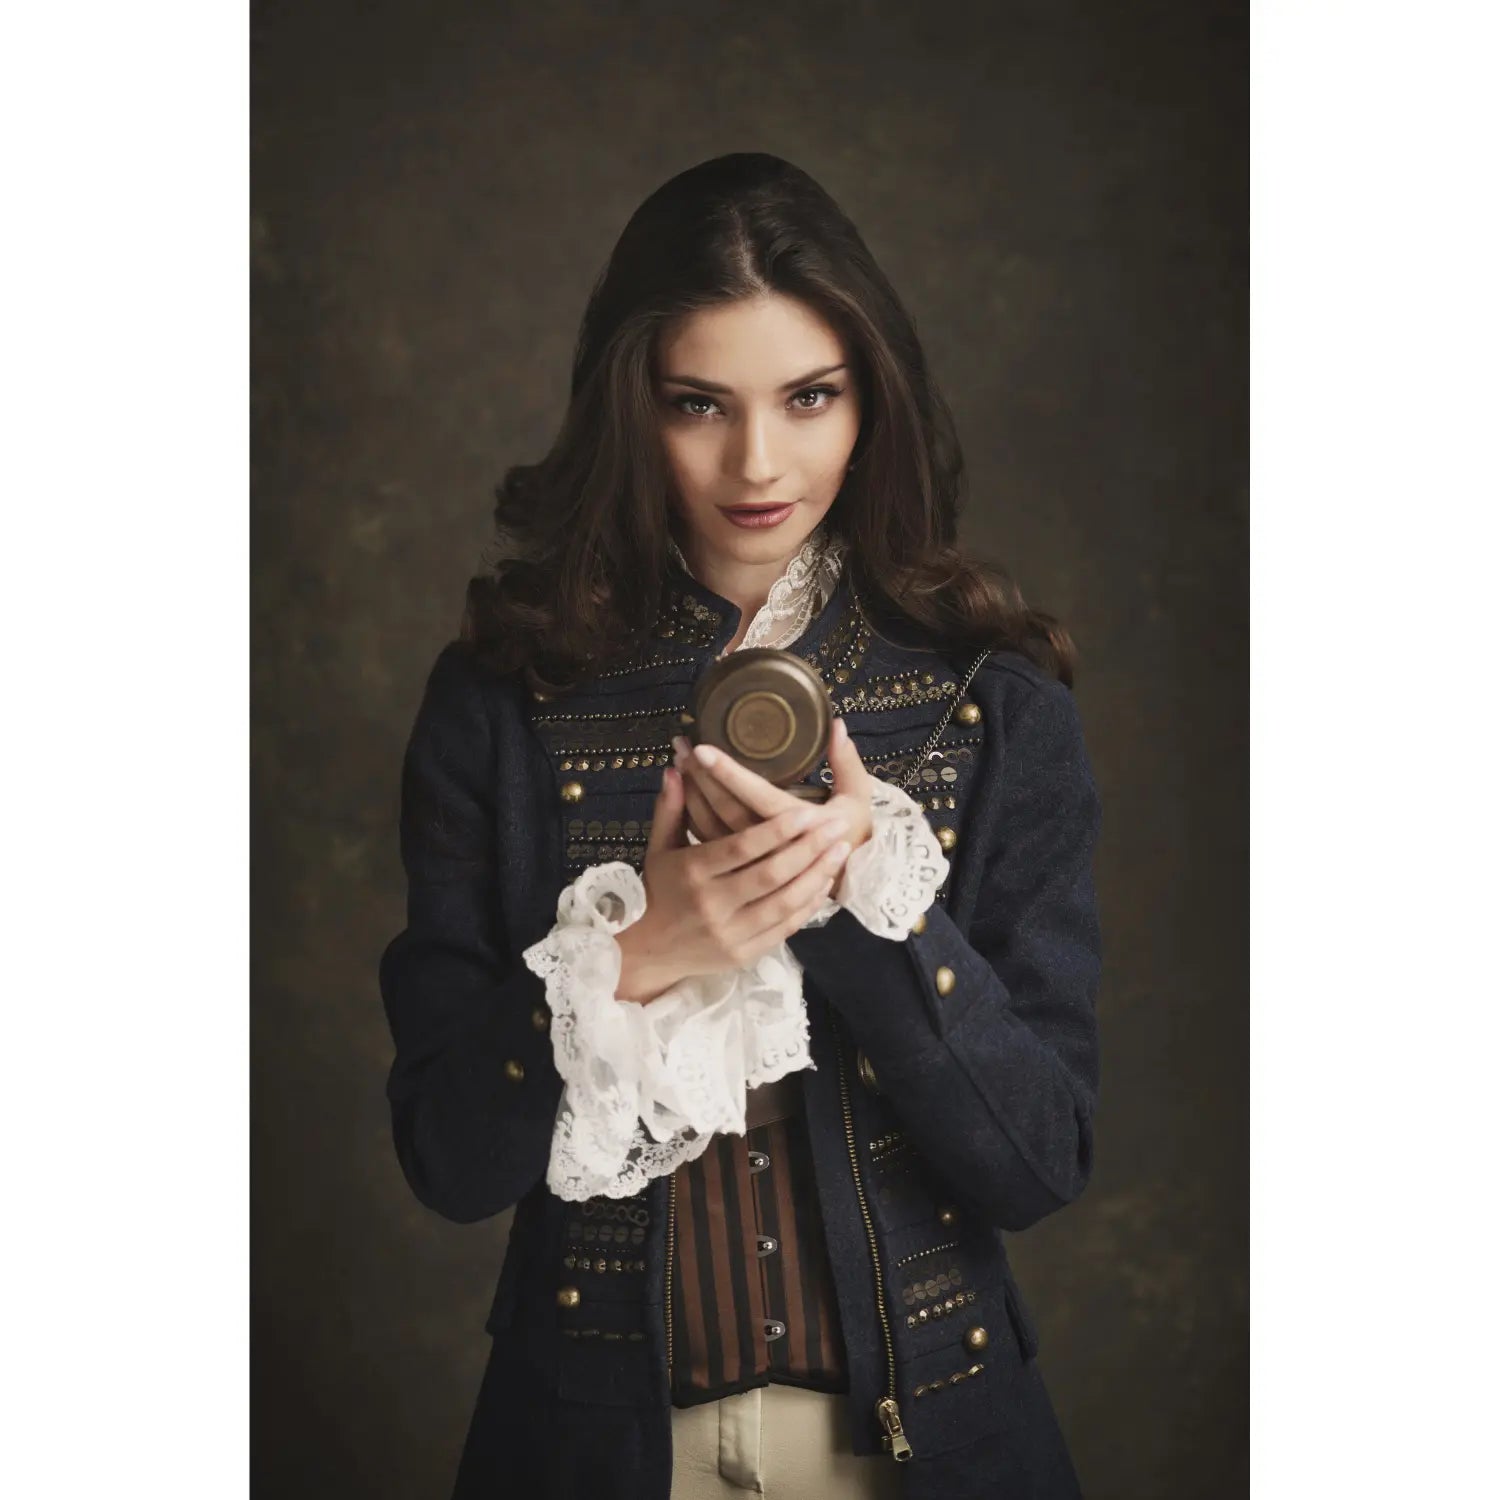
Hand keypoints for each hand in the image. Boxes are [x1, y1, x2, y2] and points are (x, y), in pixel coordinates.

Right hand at [613, 766, 852, 1003]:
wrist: (649, 951)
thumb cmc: (659, 890)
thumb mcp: (659, 848)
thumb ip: (672, 808)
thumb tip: (676, 768)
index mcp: (692, 871)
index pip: (741, 847)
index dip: (776, 830)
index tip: (808, 811)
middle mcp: (712, 904)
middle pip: (770, 874)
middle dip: (809, 849)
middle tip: (838, 826)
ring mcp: (730, 933)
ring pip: (783, 902)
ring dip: (816, 875)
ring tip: (840, 850)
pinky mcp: (744, 954)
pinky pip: (784, 928)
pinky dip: (808, 905)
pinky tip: (824, 882)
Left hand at [672, 718, 874, 891]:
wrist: (843, 883)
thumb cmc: (849, 836)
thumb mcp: (857, 801)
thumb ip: (848, 763)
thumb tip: (837, 725)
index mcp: (799, 827)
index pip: (757, 798)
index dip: (729, 774)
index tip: (702, 750)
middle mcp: (770, 847)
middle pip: (726, 810)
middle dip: (701, 776)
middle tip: (683, 747)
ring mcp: (750, 861)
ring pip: (711, 827)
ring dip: (691, 792)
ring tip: (680, 760)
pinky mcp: (738, 867)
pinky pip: (707, 840)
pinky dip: (691, 813)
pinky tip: (682, 788)